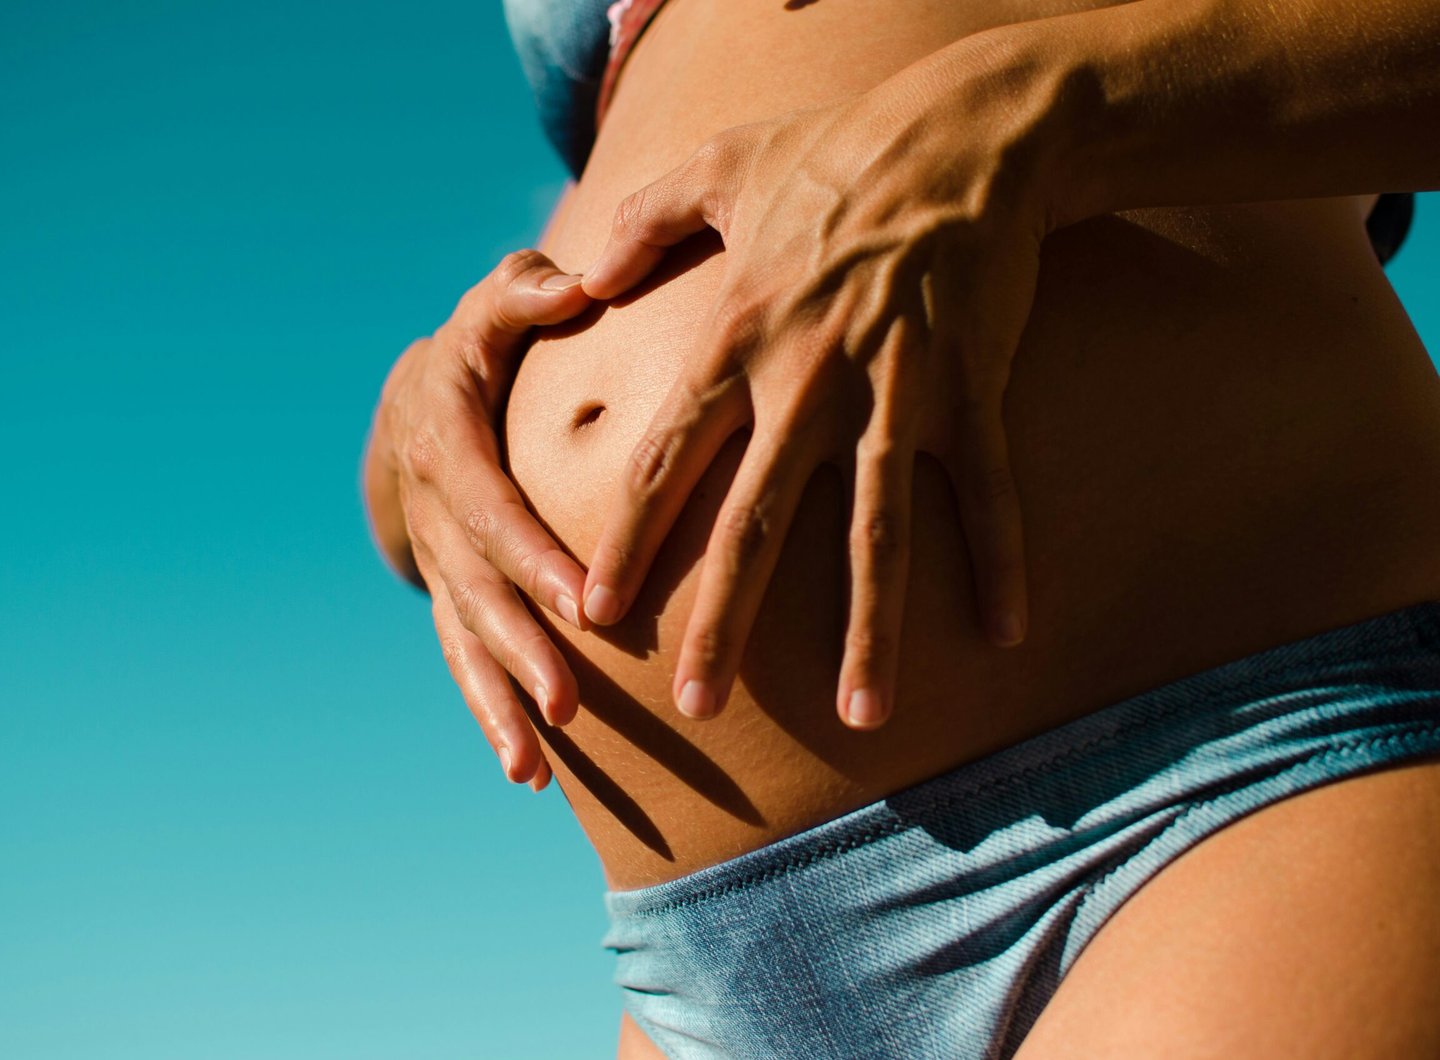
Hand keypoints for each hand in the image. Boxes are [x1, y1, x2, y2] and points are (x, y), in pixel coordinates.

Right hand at [364, 250, 592, 788]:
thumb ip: (525, 295)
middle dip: (522, 649)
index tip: (584, 602)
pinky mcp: (451, 599)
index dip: (531, 557)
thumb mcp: (491, 310)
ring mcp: (440, 566)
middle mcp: (436, 516)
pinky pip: (465, 662)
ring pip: (465, 642)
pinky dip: (490, 716)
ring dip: (498, 703)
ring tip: (534, 762)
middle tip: (569, 701)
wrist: (415, 408)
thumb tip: (577, 283)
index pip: (490, 508)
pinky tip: (528, 773)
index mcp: (447, 445)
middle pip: (479, 592)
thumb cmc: (479, 353)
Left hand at [576, 35, 1074, 729]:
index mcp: (739, 340)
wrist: (962, 131)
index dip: (628, 542)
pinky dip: (1000, 562)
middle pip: (756, 524)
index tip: (595, 613)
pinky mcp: (973, 389)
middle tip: (695, 705)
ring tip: (865, 715)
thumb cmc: (835, 151)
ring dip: (870, 629)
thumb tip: (577, 272)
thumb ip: (641, 224)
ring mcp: (895, 392)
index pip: (668, 461)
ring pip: (876, 532)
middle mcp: (808, 382)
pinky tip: (1006, 635)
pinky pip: (988, 492)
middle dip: (725, 621)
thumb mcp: (717, 167)